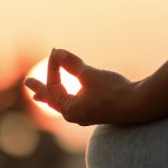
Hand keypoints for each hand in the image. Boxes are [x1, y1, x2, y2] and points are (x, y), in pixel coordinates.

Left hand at [24, 48, 149, 125]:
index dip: (53, 66)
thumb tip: (56, 52)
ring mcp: (87, 115)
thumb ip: (71, 64)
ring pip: (65, 105)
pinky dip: (69, 99)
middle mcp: (75, 116)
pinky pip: (76, 106)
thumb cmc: (114, 91)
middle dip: (41, 91)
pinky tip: (72, 99)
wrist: (139, 105)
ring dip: (54, 97)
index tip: (55, 51)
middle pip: (53, 101)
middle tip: (29, 86)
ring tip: (43, 97)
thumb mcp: (90, 75)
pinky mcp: (98, 112)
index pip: (54, 85)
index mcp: (69, 109)